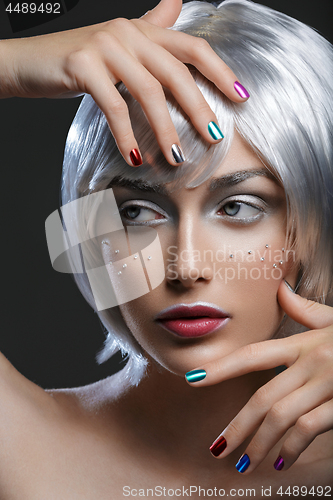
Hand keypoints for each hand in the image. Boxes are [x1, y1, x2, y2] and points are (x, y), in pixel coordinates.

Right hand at [0, 0, 247, 165]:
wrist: (28, 60)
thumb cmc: (77, 59)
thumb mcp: (119, 41)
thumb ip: (151, 27)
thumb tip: (177, 5)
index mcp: (143, 30)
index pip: (191, 47)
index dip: (219, 71)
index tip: (240, 96)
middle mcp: (128, 32)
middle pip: (176, 72)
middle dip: (199, 108)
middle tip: (215, 138)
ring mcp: (104, 46)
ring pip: (147, 90)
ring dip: (165, 128)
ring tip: (175, 157)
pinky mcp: (82, 64)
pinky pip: (113, 104)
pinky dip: (126, 133)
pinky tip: (135, 155)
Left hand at [185, 280, 332, 472]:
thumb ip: (305, 310)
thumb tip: (281, 289)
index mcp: (304, 343)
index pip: (253, 354)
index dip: (221, 367)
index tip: (193, 381)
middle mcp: (312, 362)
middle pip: (262, 396)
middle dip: (237, 425)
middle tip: (218, 447)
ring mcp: (329, 383)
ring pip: (281, 416)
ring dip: (259, 444)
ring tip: (244, 462)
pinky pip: (310, 428)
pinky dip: (292, 447)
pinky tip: (281, 462)